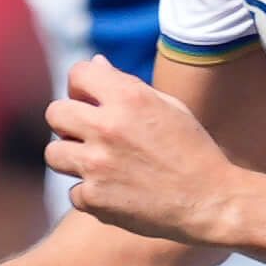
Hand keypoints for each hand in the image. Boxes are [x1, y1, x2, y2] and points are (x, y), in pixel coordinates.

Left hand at [45, 57, 243, 248]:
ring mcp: (97, 165)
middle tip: (90, 135)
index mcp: (128, 97)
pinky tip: (116, 193)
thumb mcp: (168, 107)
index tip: (91, 100)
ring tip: (98, 164)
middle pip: (55, 113)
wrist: (211, 201)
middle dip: (69, 122)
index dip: (82, 86)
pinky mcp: (95, 198)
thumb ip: (127, 85)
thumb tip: (95, 63)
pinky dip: (91, 194)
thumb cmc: (193, 150)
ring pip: (54, 154)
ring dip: (72, 158)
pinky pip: (74, 191)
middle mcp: (107, 127)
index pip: (78, 74)